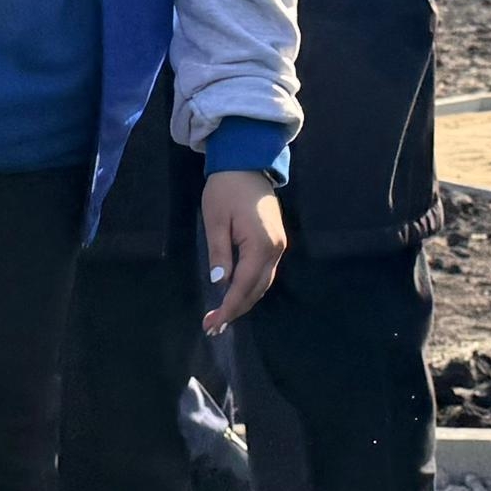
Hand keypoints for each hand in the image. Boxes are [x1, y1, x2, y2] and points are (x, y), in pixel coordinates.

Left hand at [197, 169, 287, 335]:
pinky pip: (265, 272)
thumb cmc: (226, 189)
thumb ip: (219, 253)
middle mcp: (275, 249)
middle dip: (236, 310)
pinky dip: (251, 287)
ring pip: (263, 284)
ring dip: (244, 301)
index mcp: (260, 245)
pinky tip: (236, 295)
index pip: (243, 286)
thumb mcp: (215, 221)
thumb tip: (220, 283)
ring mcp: (279, 246)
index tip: (211, 324)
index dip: (228, 308)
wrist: (247, 163)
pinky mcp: (276, 241)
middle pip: (256, 290)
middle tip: (212, 327)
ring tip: (222, 317)